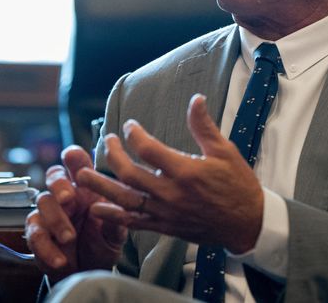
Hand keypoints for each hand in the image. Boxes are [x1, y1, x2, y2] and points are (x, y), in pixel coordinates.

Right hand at [25, 146, 127, 280]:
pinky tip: (60, 259)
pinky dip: (46, 247)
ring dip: (56, 220)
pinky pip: (34, 233)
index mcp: (87, 188)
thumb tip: (114, 212)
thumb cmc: (103, 243)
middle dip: (59, 184)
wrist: (88, 271)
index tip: (72, 156)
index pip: (78, 163)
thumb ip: (114, 224)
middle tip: (68, 198)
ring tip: (69, 238)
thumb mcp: (115, 235)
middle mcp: (67, 196)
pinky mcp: (38, 234)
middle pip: (54, 175)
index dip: (74, 157)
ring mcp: (50, 213)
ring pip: (43, 202)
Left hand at [77, 93, 263, 253]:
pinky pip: (133, 222)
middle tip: (107, 141)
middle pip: (129, 174)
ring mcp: (165, 212)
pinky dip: (113, 215)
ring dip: (100, 186)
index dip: (134, 135)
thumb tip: (195, 99)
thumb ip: (204, 126)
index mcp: (186, 171)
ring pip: (124, 199)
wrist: (247, 223)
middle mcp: (171, 193)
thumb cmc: (238, 184)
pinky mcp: (165, 226)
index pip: (149, 149)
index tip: (130, 127)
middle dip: (113, 155)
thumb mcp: (225, 151)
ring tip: (80, 175)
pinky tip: (97, 207)